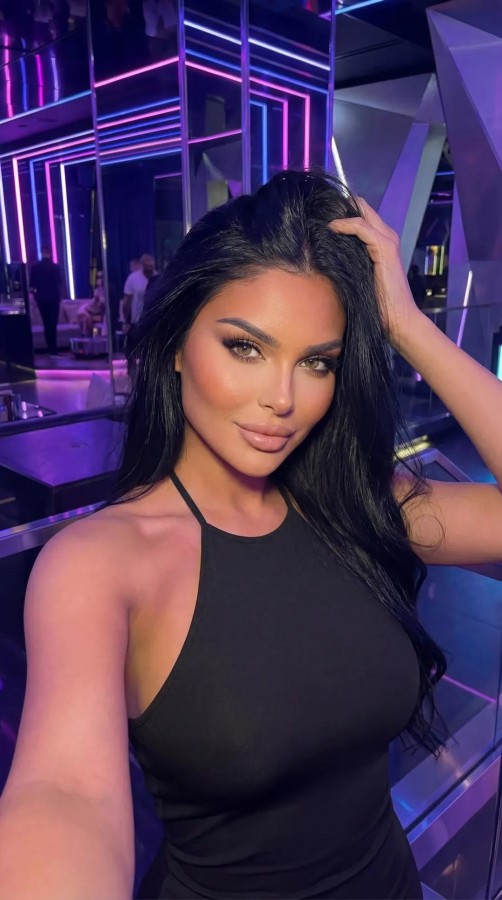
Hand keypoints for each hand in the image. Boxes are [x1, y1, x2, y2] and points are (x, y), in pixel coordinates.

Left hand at [329, 198, 422, 351]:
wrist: (398, 318)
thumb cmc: (379, 305)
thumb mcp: (359, 280)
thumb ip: (349, 265)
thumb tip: (324, 260)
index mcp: (381, 245)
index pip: (363, 219)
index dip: (344, 213)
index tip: (322, 216)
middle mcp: (387, 238)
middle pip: (364, 211)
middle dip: (343, 207)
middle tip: (321, 208)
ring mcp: (388, 242)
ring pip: (363, 215)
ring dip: (342, 213)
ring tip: (323, 214)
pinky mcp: (385, 249)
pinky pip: (362, 228)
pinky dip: (346, 224)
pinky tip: (332, 227)